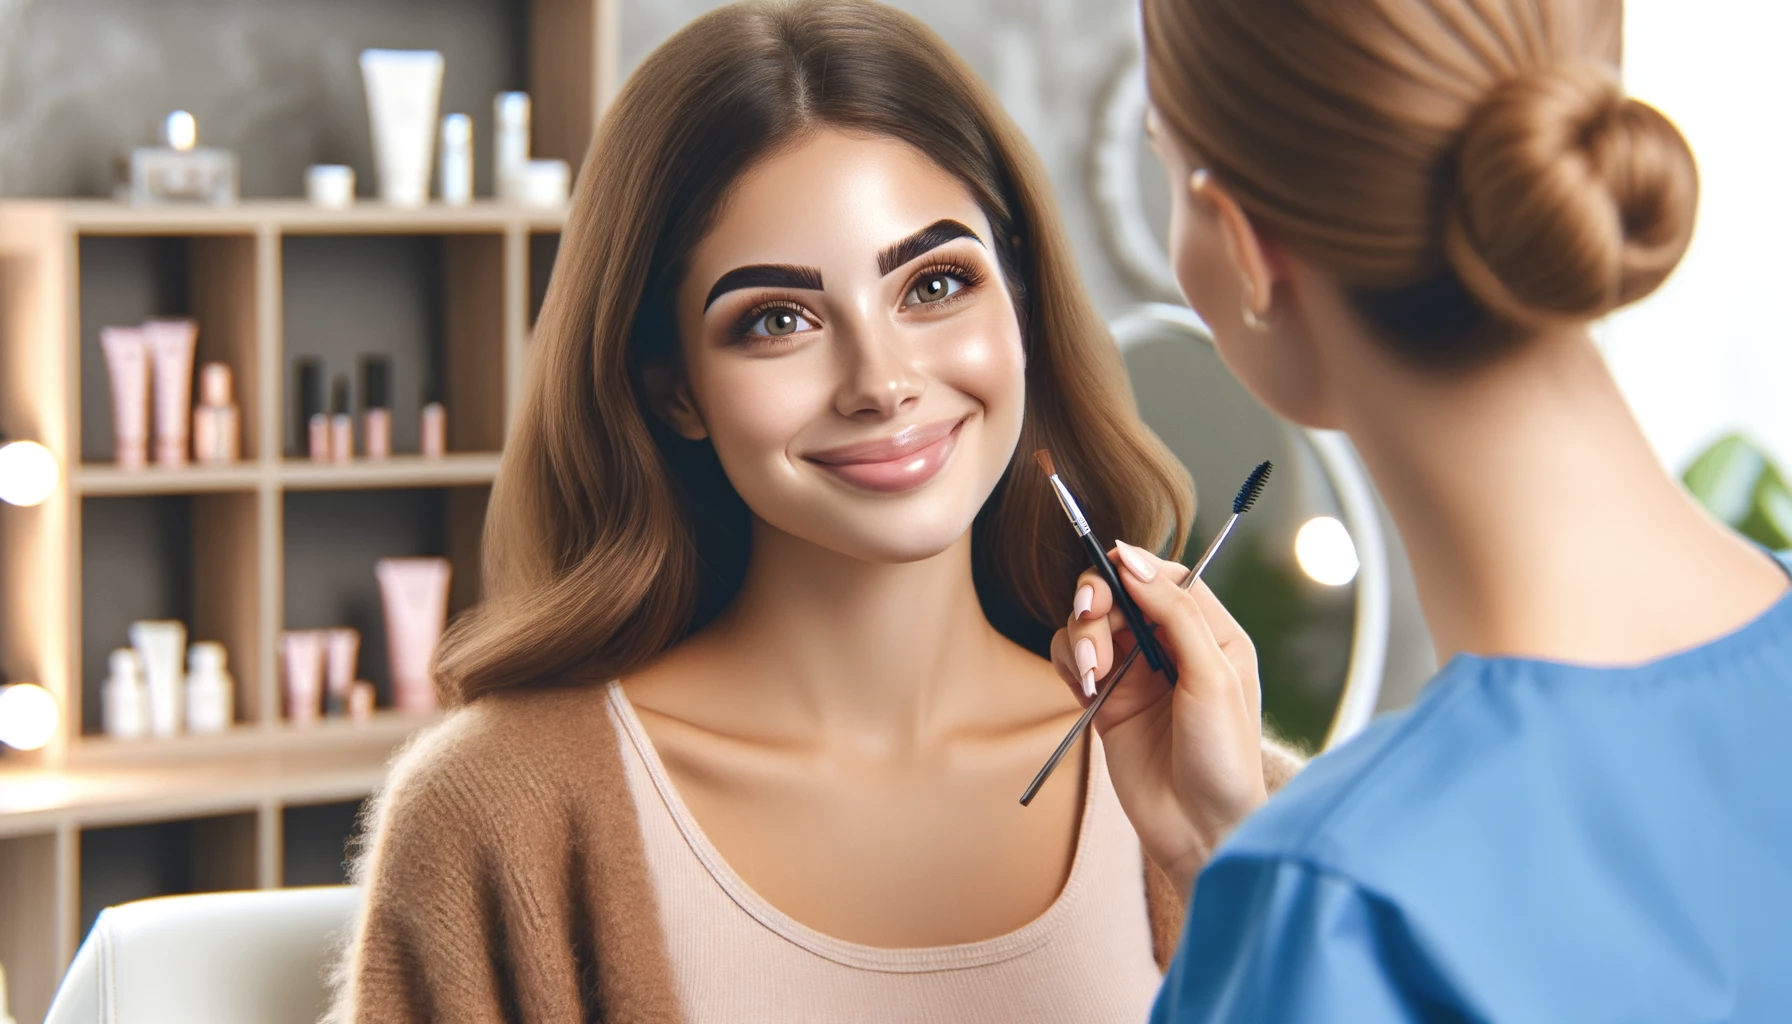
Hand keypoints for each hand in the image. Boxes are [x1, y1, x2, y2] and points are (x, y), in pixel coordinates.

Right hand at [1049, 541, 1267, 892]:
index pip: (1167, 577)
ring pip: (1090, 626)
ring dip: (1081, 639)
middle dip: (1097, 601)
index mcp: (1212, 634)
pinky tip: (1085, 692)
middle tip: (1090, 618)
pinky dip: (1070, 666)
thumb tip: (1133, 560)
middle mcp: (1172, 648)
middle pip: (1120, 595)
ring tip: (1092, 676)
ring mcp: (1136, 675)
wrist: (1200, 830)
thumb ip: (1174, 613)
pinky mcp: (1107, 702)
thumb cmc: (1224, 758)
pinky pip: (1074, 662)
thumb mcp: (1211, 676)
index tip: (1111, 568)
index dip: (1135, 567)